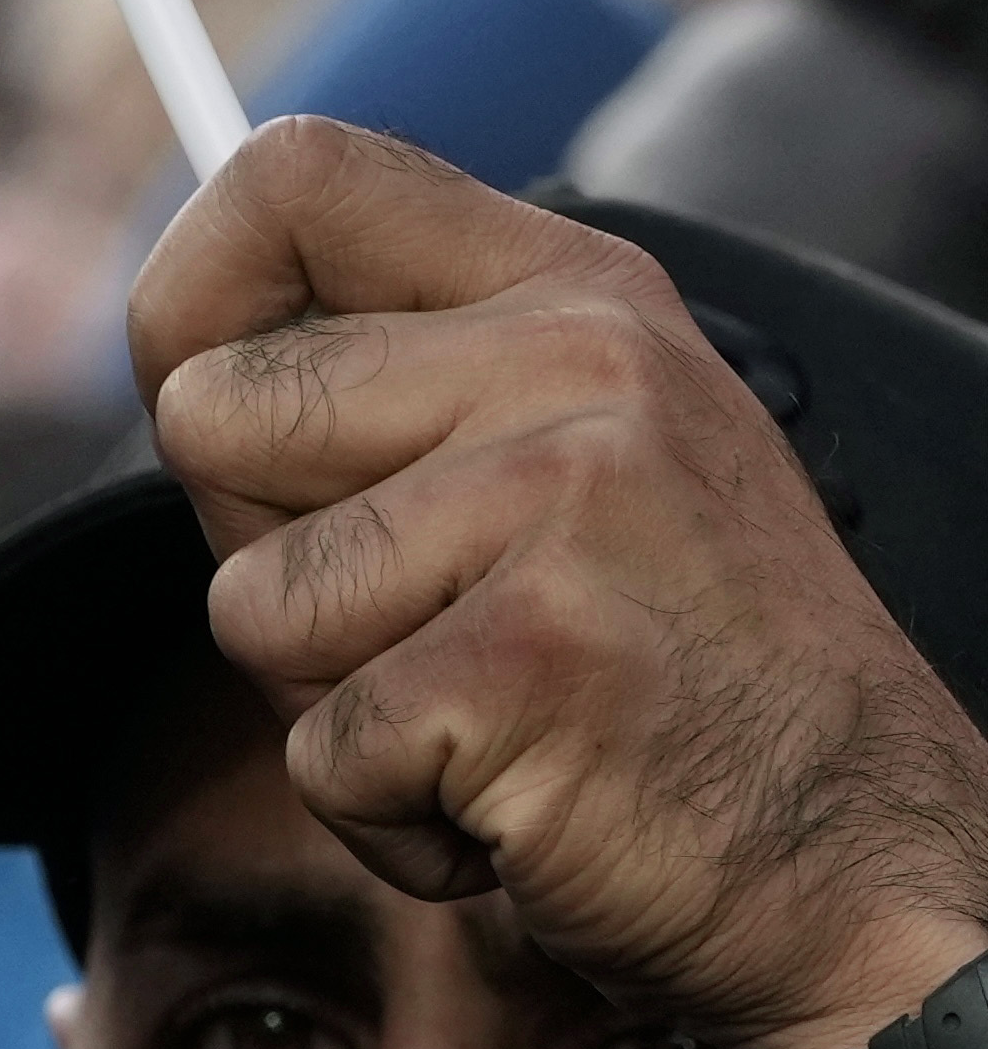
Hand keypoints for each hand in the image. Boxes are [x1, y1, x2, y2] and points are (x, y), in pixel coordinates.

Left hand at [134, 115, 987, 1048]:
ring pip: (245, 601)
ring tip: (494, 717)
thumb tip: (180, 350)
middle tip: (420, 624)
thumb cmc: (690, 674)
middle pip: (211, 411)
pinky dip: (389, 816)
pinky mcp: (524, 662)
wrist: (868, 873)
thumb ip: (415, 376)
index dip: (187, 283)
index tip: (192, 378)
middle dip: (261, 550)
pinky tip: (526, 799)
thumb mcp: (594, 454)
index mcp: (578, 294)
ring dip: (334, 703)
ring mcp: (558, 506)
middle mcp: (578, 367)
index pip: (293, 175)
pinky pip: (316, 749)